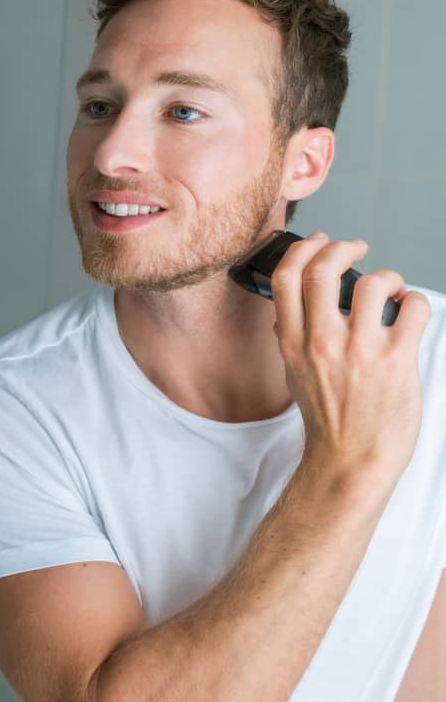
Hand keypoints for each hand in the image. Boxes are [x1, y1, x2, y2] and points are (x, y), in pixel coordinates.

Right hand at [272, 233, 430, 488]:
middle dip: (343, 248)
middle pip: (323, 269)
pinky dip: (415, 302)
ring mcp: (359, 351)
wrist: (351, 460)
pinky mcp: (395, 360)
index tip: (320, 242)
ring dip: (388, 277)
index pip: (287, 278)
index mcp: (293, 344)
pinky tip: (410, 312)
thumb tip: (295, 310)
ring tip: (392, 290)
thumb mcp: (294, 376)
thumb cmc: (329, 421)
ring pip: (373, 283)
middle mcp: (322, 343)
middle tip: (357, 249)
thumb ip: (293, 340)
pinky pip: (412, 308)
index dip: (305, 249)